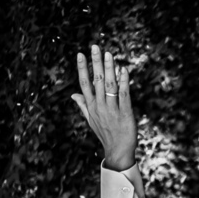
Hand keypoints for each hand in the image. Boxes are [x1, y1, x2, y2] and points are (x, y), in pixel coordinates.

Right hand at [72, 45, 136, 169]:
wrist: (117, 151)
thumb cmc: (105, 134)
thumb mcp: (91, 120)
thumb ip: (83, 105)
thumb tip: (73, 94)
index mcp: (91, 106)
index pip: (84, 84)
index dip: (82, 68)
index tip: (80, 54)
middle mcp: (100, 106)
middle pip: (96, 81)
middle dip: (96, 63)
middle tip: (95, 47)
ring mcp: (112, 109)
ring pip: (110, 85)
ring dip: (109, 69)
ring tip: (109, 54)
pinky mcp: (125, 113)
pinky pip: (124, 95)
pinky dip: (124, 82)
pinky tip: (124, 70)